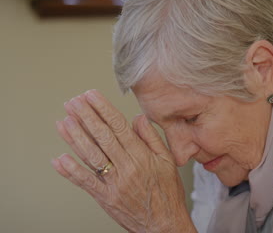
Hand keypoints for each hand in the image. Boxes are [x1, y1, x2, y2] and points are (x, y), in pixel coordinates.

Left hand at [52, 90, 196, 232]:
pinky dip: (71, 171)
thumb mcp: (168, 161)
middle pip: (102, 137)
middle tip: (73, 102)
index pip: (118, 127)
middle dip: (85, 117)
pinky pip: (86, 182)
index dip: (103, 109)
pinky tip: (60, 158)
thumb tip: (138, 118)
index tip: (92, 96)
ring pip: (91, 156)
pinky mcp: (105, 197)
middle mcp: (126, 168)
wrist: (164, 224)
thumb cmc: (168, 192)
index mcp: (142, 157)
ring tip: (64, 121)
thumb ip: (152, 138)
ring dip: (75, 137)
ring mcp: (114, 183)